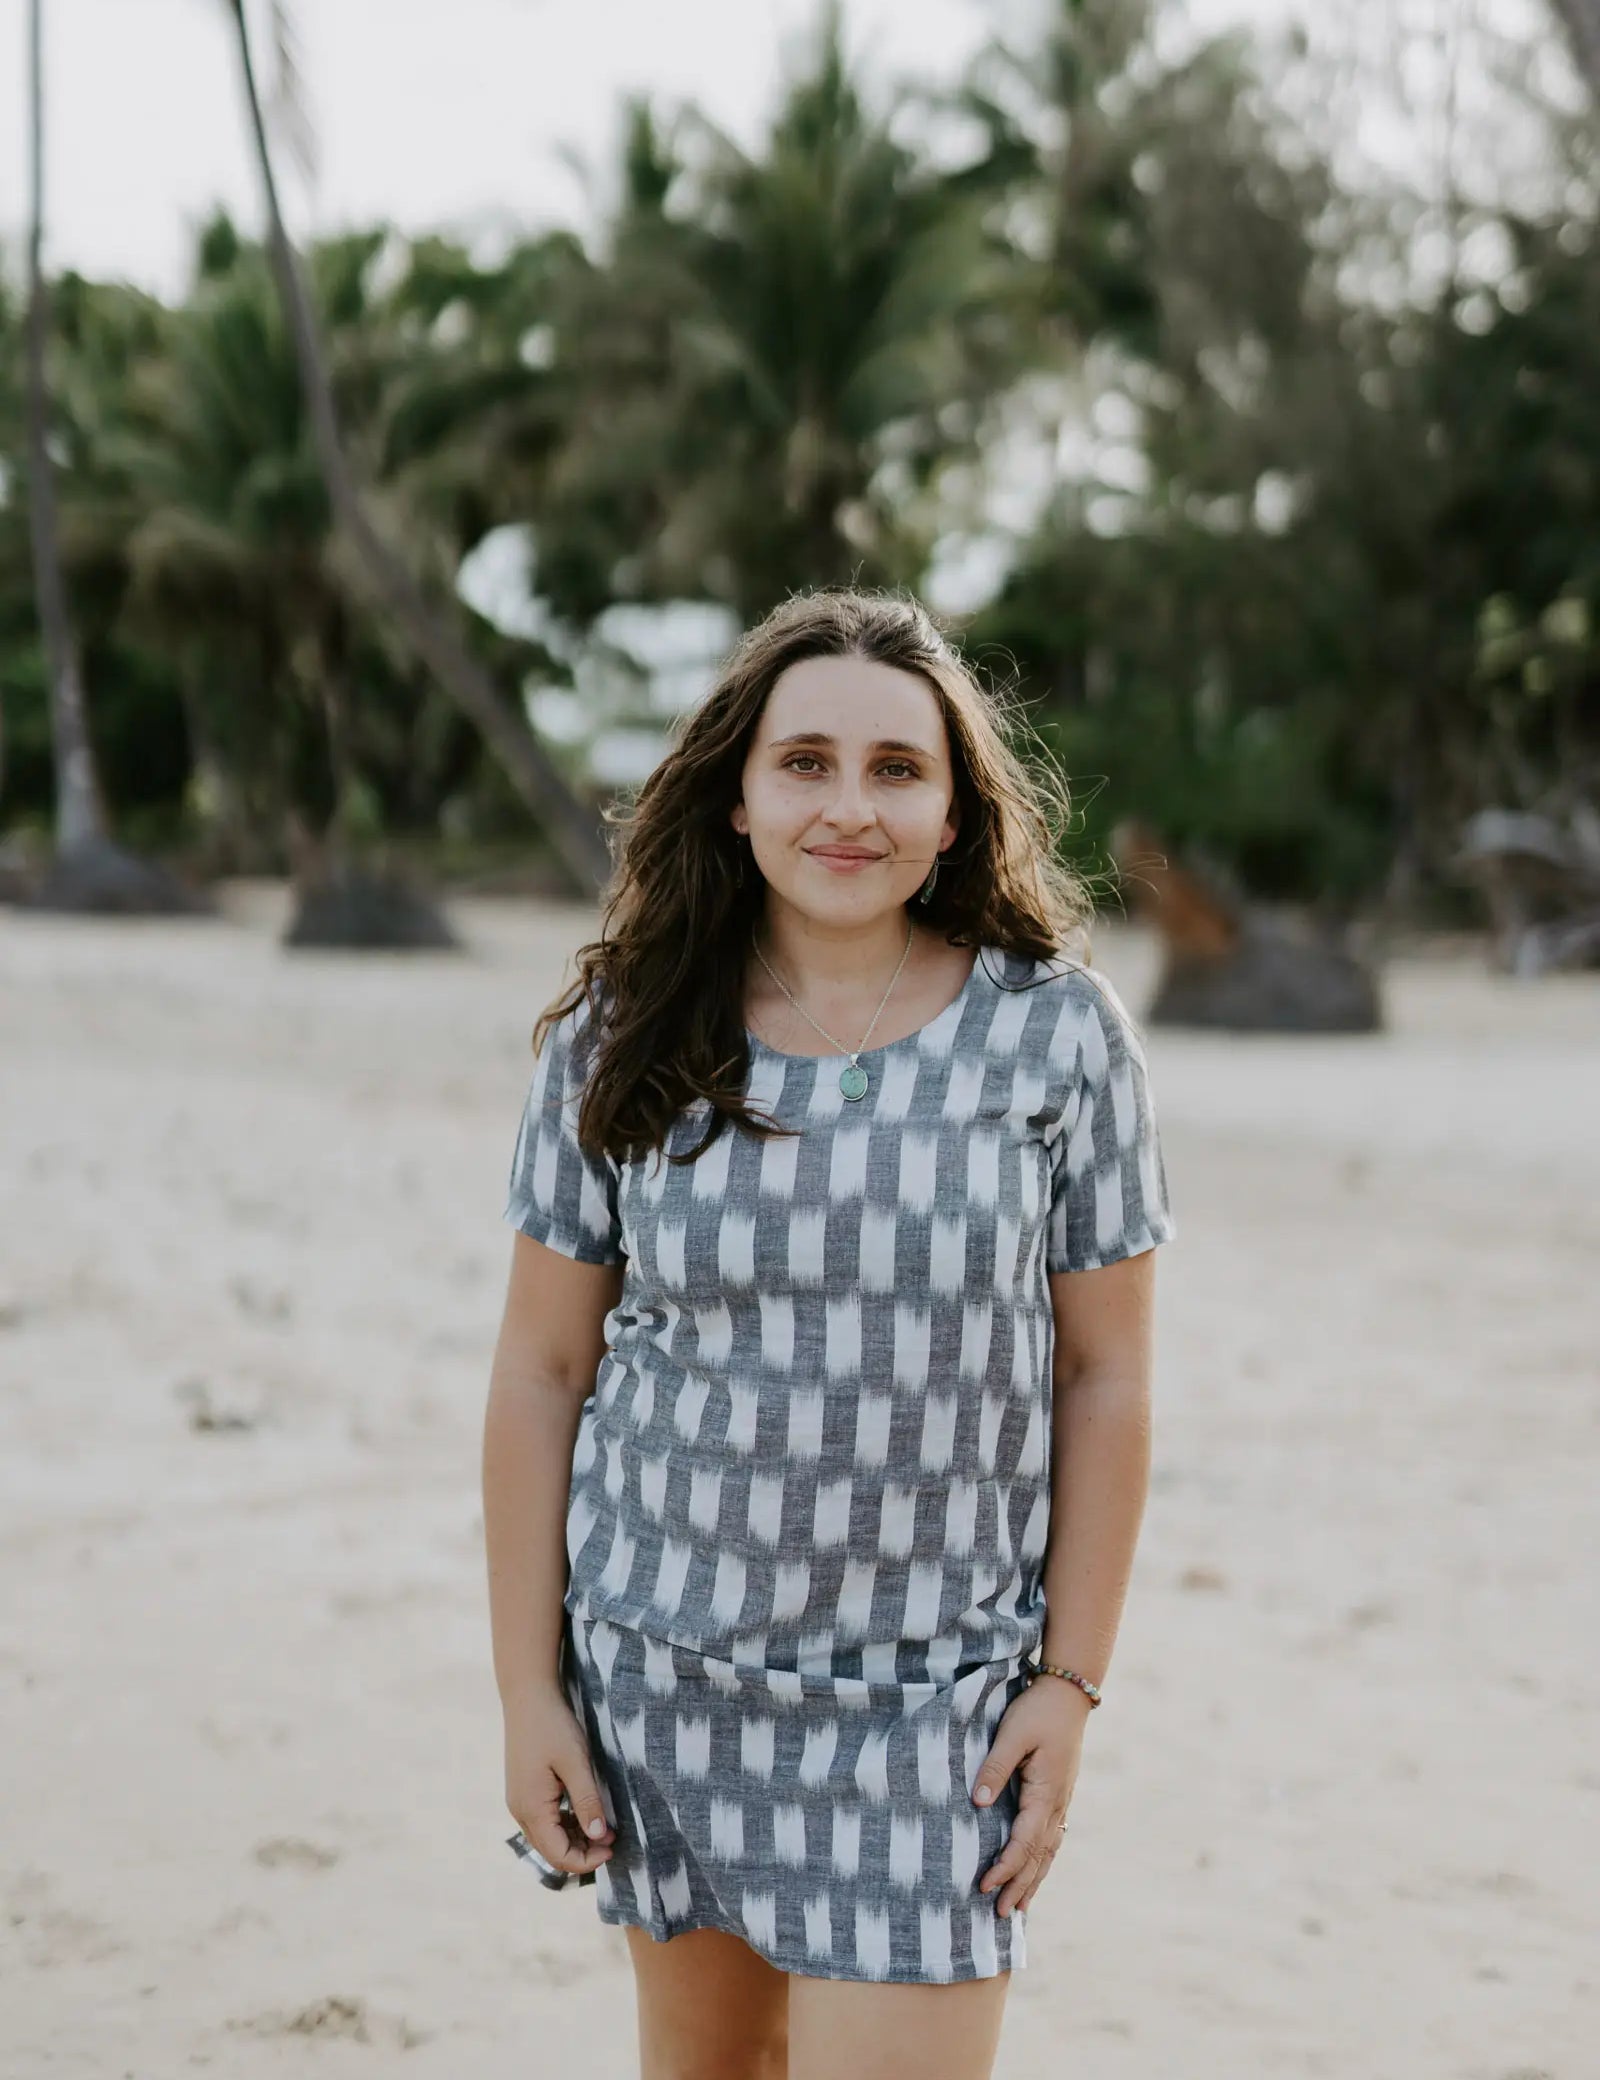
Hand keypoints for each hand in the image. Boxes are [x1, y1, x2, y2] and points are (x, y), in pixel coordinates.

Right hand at [503, 1686, 615, 1877]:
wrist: (527, 1696)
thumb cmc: (552, 1726)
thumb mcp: (575, 1762)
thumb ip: (587, 1801)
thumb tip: (599, 1837)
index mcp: (531, 1808)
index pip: (558, 1855)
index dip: (587, 1860)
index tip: (613, 1847)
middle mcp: (520, 1811)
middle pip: (551, 1850)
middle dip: (582, 1852)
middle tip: (612, 1838)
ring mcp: (519, 1801)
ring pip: (547, 1837)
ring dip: (574, 1839)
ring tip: (603, 1826)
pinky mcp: (523, 1791)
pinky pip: (543, 1820)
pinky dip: (564, 1824)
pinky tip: (584, 1812)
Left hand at [971, 1676, 1089, 1917]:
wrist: (1067, 1693)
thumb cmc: (1037, 1711)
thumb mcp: (1013, 1734)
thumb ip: (995, 1768)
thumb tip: (978, 1803)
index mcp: (1045, 1793)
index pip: (1024, 1842)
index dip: (1005, 1868)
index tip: (985, 1887)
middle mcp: (1056, 1803)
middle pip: (1038, 1856)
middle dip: (1019, 1886)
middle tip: (1001, 1916)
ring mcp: (1061, 1800)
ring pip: (1048, 1851)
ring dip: (1033, 1880)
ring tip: (1019, 1908)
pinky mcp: (1058, 1794)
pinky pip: (1051, 1837)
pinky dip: (1042, 1860)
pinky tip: (1036, 1871)